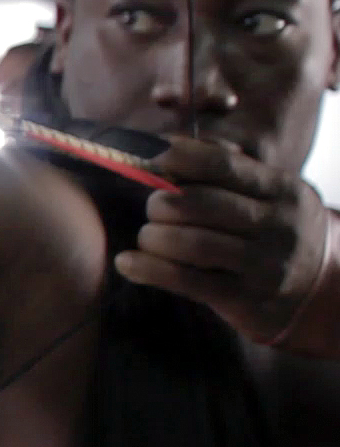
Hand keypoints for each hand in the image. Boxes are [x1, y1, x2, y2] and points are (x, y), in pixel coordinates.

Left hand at [114, 136, 330, 341]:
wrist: (322, 290)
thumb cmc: (275, 232)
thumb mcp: (270, 196)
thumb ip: (230, 172)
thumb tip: (169, 146)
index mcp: (281, 190)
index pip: (222, 165)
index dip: (178, 157)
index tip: (150, 156)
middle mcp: (277, 226)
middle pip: (199, 204)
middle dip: (160, 203)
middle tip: (153, 207)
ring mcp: (264, 265)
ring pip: (190, 243)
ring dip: (153, 236)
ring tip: (147, 236)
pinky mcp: (246, 299)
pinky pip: (187, 281)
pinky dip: (149, 269)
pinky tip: (127, 262)